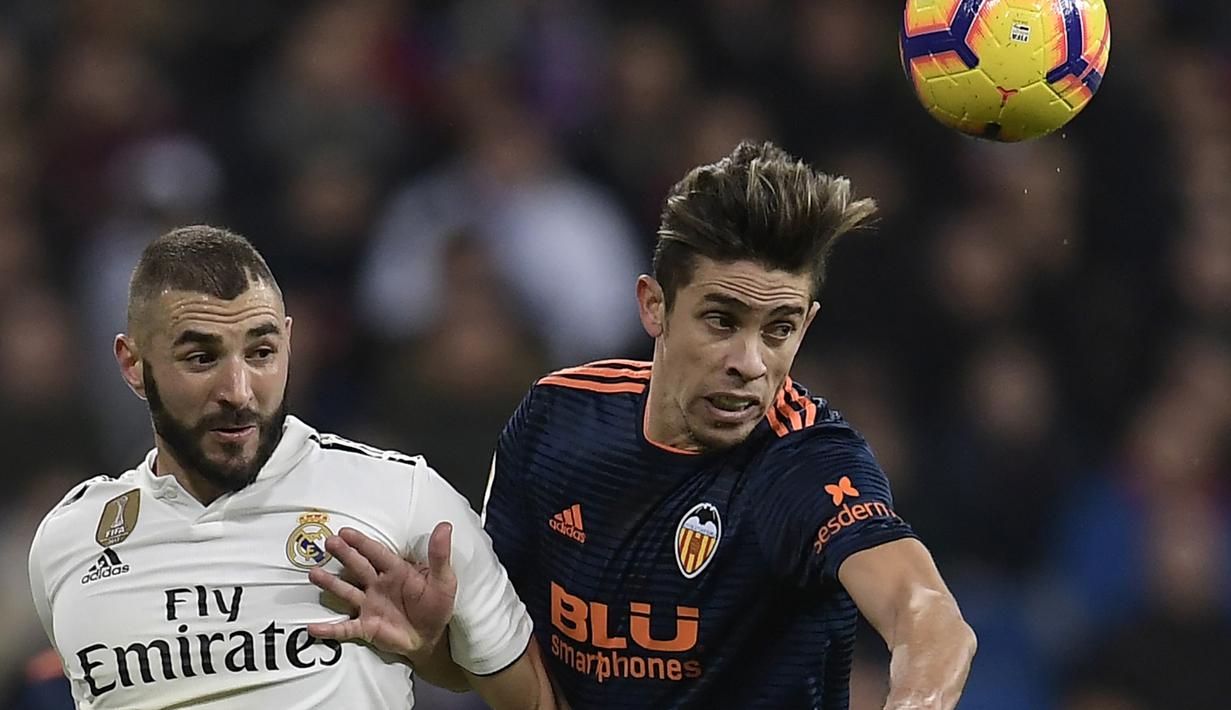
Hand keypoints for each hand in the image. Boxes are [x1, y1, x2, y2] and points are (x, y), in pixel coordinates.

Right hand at [306, 522, 456, 661]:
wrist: (432, 638)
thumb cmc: (437, 605)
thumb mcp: (443, 581)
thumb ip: (440, 556)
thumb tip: (445, 526)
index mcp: (396, 571)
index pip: (377, 553)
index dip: (362, 542)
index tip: (345, 532)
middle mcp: (378, 585)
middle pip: (358, 566)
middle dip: (344, 554)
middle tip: (329, 542)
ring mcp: (370, 605)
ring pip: (347, 592)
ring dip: (331, 583)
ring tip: (313, 573)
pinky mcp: (367, 627)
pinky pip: (345, 628)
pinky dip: (329, 629)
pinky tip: (312, 628)